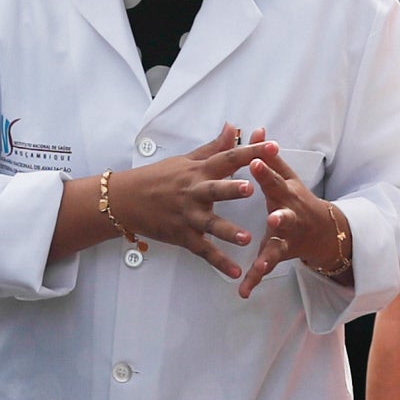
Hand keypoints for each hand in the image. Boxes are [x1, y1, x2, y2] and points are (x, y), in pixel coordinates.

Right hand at [112, 123, 273, 276]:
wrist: (125, 199)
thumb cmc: (158, 178)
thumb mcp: (186, 160)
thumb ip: (214, 147)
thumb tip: (232, 127)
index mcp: (199, 171)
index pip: (228, 158)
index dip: (251, 152)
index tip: (274, 147)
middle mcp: (194, 192)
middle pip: (216, 189)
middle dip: (232, 189)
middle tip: (251, 188)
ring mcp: (188, 215)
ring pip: (210, 224)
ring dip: (228, 231)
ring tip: (246, 238)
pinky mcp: (183, 236)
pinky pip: (204, 251)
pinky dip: (219, 262)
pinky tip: (236, 272)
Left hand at [239, 150, 348, 298]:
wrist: (324, 231)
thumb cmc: (297, 199)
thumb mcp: (287, 176)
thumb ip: (269, 156)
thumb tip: (258, 130)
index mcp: (286, 192)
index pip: (274, 178)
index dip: (265, 170)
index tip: (254, 160)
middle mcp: (290, 215)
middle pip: (284, 214)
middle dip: (280, 215)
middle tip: (273, 215)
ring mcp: (287, 237)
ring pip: (278, 245)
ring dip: (269, 253)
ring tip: (261, 263)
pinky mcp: (281, 253)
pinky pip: (267, 267)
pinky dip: (255, 279)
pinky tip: (243, 291)